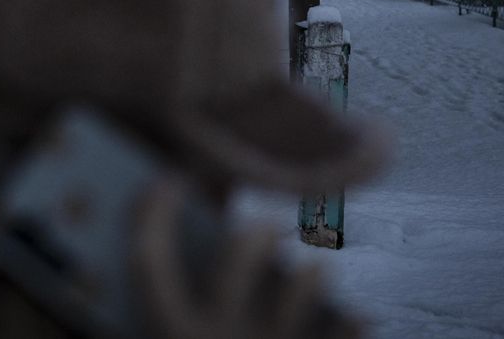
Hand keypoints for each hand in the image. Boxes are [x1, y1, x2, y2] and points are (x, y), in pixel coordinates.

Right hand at [131, 179, 362, 338]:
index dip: (152, 211)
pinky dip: (351, 320)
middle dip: (254, 227)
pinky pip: (348, 328)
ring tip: (312, 271)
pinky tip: (354, 315)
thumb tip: (173, 231)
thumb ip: (164, 299)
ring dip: (311, 272)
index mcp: (171, 332)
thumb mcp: (164, 336)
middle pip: (241, 250)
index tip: (169, 179)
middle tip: (263, 225)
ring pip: (306, 283)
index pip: (148, 256)